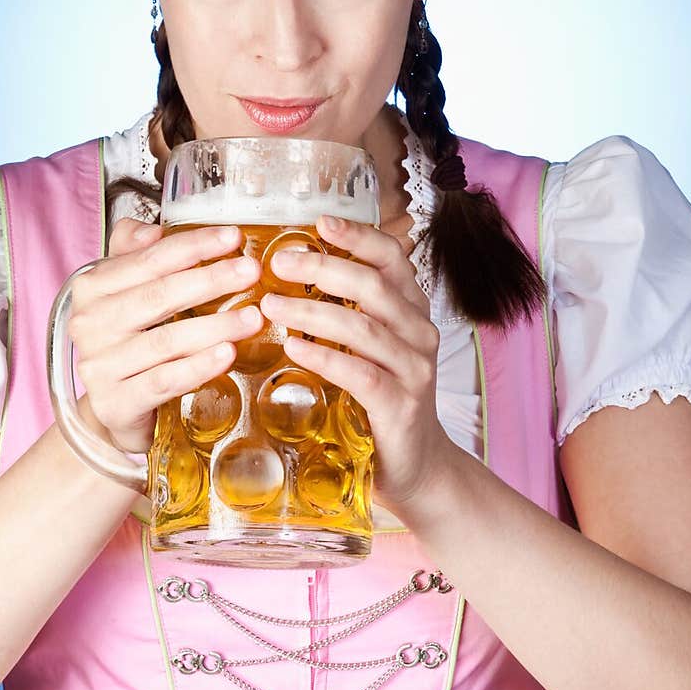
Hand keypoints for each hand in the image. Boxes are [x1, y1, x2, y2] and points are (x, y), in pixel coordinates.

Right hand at [67, 218, 261, 453]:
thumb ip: (134, 253)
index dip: (193, 246)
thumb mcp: (124, 291)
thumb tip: (153, 230)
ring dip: (215, 326)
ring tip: (253, 316)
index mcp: (91, 289)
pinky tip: (227, 354)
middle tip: (251, 272)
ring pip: (166, 340)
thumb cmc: (126, 341)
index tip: (233, 238)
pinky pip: (164, 381)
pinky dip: (198, 366)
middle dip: (211, 280)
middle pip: (159, 295)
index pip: (148, 259)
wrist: (112, 407)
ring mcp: (99, 367)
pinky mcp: (116, 404)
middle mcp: (89, 325)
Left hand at [259, 214, 455, 522]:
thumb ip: (344, 314)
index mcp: (410, 312)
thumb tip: (289, 275)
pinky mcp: (401, 407)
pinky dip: (325, 357)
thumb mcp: (367, 350)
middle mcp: (420, 334)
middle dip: (323, 267)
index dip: (358, 237)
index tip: (319, 221)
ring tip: (270, 303)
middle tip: (278, 261)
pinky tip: (294, 348)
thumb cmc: (381, 402)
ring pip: (364, 327)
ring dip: (313, 310)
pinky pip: (361, 373)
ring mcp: (415, 371)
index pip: (392, 259)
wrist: (415, 469)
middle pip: (374, 285)